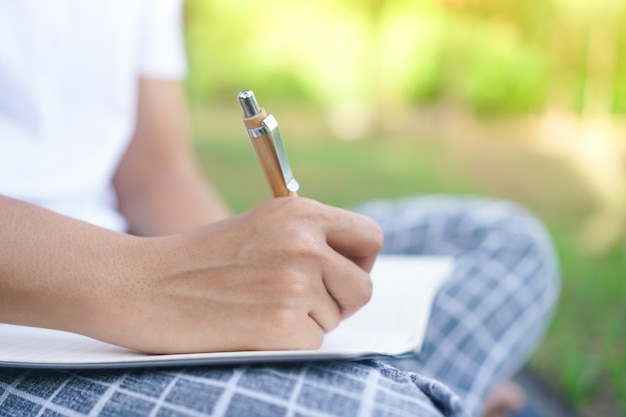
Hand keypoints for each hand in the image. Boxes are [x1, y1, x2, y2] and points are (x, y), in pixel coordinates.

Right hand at [92, 198, 382, 353]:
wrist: (143, 284)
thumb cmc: (202, 258)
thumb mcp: (261, 226)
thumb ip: (310, 237)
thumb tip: (355, 266)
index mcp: (301, 212)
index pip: (371, 238)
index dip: (361, 261)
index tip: (343, 273)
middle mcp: (304, 244)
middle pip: (363, 287)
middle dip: (342, 300)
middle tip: (305, 301)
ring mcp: (294, 285)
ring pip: (336, 319)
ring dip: (308, 320)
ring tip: (262, 307)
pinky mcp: (282, 326)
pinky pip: (314, 344)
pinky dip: (289, 342)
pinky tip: (253, 325)